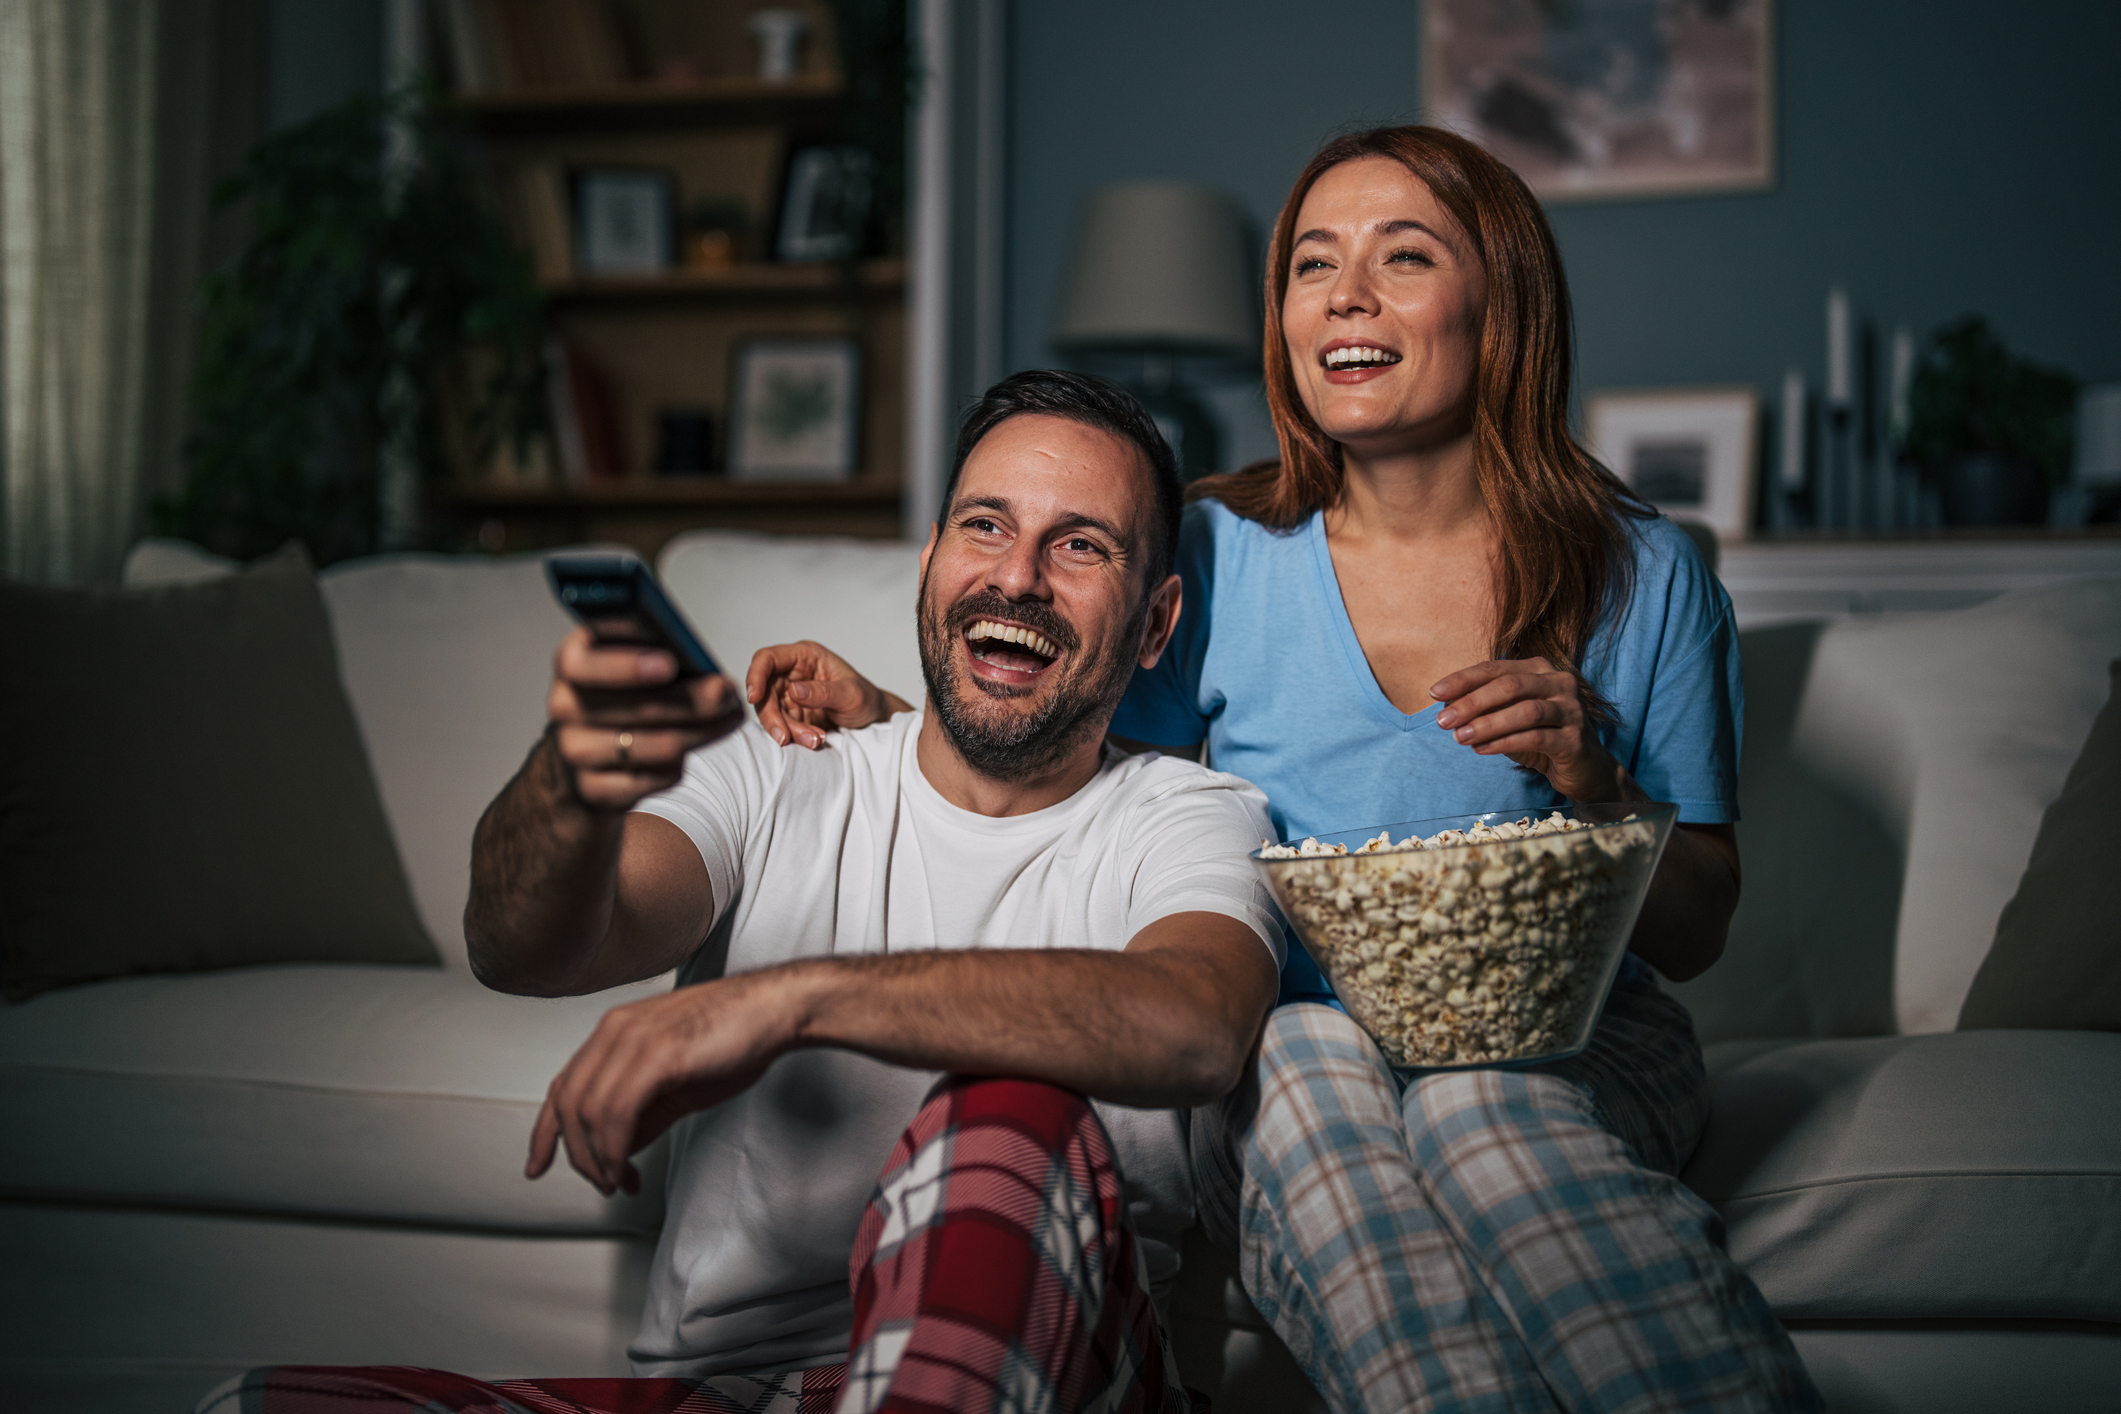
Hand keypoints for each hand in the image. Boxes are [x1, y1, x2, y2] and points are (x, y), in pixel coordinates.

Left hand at [526, 973, 792, 1195]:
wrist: (776, 1009)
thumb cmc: (735, 1037)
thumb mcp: (676, 1079)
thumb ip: (642, 1110)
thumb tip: (617, 1148)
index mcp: (615, 1030)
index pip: (563, 1085)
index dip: (544, 1132)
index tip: (537, 1165)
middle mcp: (615, 1030)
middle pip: (568, 1103)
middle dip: (577, 1155)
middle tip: (602, 1183)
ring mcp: (634, 1039)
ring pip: (588, 1111)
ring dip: (597, 1158)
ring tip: (617, 1181)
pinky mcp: (658, 1054)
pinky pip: (617, 1112)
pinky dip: (614, 1148)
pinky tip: (626, 1167)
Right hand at [549, 627, 744, 810]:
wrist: (584, 754)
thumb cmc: (620, 695)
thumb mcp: (629, 661)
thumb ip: (658, 652)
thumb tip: (703, 663)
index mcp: (572, 661)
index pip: (587, 660)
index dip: (628, 664)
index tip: (669, 663)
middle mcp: (565, 704)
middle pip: (639, 707)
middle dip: (694, 700)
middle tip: (728, 692)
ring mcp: (576, 750)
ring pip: (658, 745)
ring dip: (703, 730)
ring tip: (729, 716)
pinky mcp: (594, 789)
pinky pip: (658, 776)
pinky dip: (681, 764)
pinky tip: (689, 749)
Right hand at [746, 640, 906, 748]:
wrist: (873, 718)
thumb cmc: (866, 698)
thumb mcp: (851, 694)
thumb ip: (824, 692)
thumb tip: (793, 691)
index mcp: (805, 656)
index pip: (768, 658)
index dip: (756, 675)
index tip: (754, 697)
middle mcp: (792, 672)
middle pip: (764, 691)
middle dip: (773, 717)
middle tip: (785, 737)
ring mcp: (790, 693)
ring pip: (771, 712)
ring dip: (787, 730)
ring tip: (814, 740)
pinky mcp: (792, 713)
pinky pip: (782, 725)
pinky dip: (794, 735)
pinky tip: (814, 739)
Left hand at [1430, 657, 1628, 802]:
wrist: (1584, 768)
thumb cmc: (1541, 737)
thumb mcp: (1509, 718)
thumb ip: (1484, 708)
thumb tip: (1446, 708)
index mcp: (1540, 669)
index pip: (1496, 668)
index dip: (1464, 679)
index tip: (1435, 694)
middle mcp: (1560, 682)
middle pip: (1510, 686)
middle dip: (1472, 702)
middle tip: (1444, 721)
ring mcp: (1572, 709)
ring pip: (1525, 711)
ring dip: (1487, 724)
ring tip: (1460, 738)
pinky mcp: (1575, 739)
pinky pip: (1536, 737)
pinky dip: (1504, 743)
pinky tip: (1482, 750)